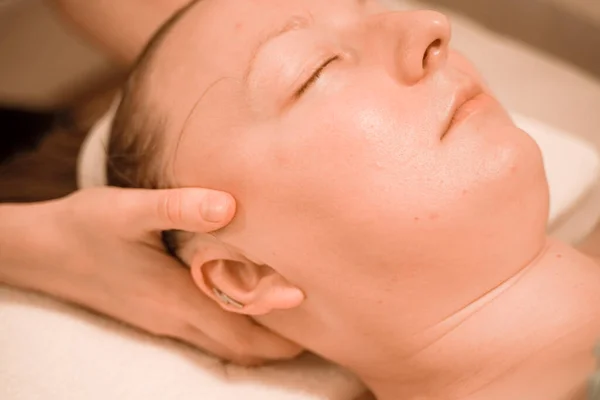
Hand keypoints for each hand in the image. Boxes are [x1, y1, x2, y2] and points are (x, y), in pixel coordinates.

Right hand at [11, 187, 301, 364]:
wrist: (42, 251)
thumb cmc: (86, 226)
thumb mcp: (128, 209)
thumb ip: (179, 207)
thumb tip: (228, 205)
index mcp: (175, 300)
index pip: (243, 333)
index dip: (283, 335)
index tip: (318, 321)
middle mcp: (174, 319)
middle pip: (240, 347)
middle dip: (280, 344)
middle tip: (318, 323)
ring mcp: (164, 321)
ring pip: (225, 344)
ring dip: (259, 337)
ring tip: (292, 316)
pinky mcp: (156, 314)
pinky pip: (206, 333)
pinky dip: (235, 327)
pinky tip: (245, 302)